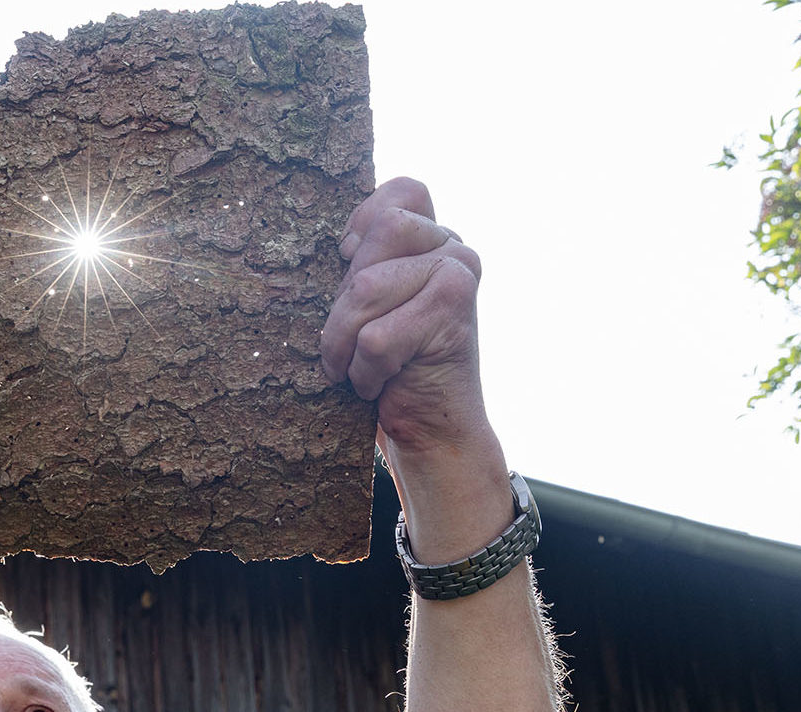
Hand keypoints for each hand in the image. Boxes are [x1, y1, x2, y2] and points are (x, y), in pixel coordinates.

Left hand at [319, 177, 489, 457]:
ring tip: (360, 368)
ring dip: (345, 342)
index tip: (349, 267)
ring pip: (365, 287)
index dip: (364, 224)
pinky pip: (376, 337)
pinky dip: (364, 371)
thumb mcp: (369, 307)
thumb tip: (340, 244)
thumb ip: (365, 264)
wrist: (432, 430)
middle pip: (377, 234)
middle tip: (348, 342)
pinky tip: (381, 383)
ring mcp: (460, 275)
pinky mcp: (453, 312)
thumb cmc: (388, 369)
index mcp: (434, 240)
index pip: (402, 191)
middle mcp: (455, 249)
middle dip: (345, 299)